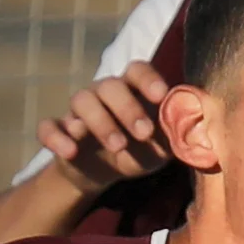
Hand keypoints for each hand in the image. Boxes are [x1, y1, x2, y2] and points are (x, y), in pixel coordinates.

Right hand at [36, 62, 172, 196]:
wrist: (107, 173)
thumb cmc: (143, 151)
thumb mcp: (165, 147)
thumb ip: (178, 134)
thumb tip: (196, 127)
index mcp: (133, 91)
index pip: (137, 70)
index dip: (148, 79)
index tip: (161, 96)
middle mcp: (104, 95)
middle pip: (110, 85)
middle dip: (128, 108)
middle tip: (143, 133)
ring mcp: (78, 112)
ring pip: (81, 100)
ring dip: (100, 122)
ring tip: (118, 146)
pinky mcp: (59, 132)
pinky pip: (48, 126)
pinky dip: (56, 137)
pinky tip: (70, 152)